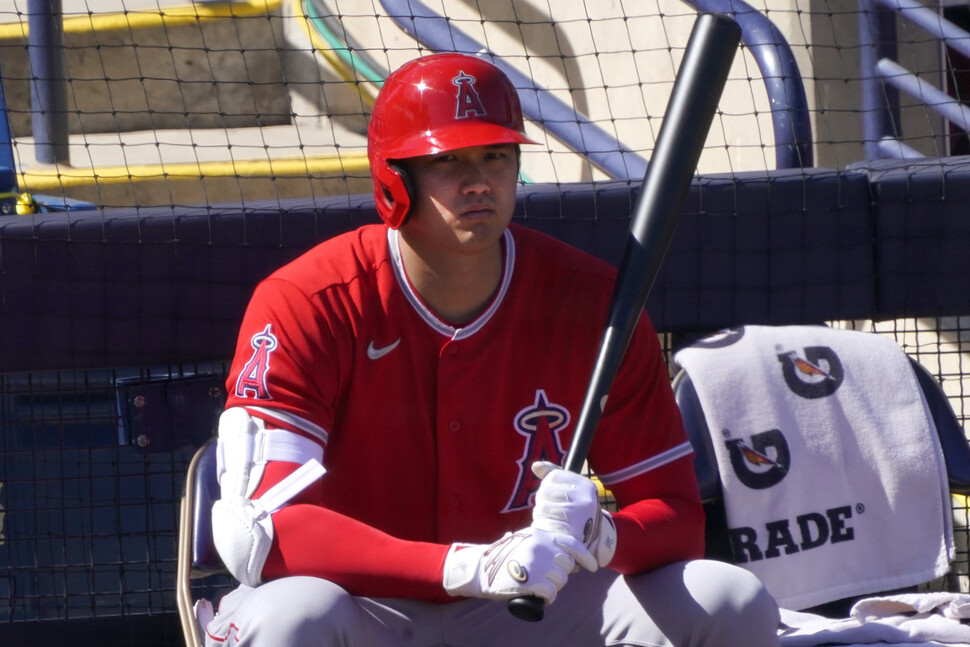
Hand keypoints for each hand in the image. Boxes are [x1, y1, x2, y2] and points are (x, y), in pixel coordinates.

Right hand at [443, 527, 595, 603]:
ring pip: (560, 581)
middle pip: (566, 565)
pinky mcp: (529, 581)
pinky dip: (546, 598)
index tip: (593, 567)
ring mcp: (534, 563)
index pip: (571, 543)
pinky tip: (536, 595)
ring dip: (552, 587)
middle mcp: (539, 546)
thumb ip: (547, 545)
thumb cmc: (506, 557)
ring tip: (536, 585)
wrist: (481, 569)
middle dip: (560, 574)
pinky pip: (550, 594)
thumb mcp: (526, 541)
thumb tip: (573, 562)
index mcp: (540, 535)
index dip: (585, 556)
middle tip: (544, 577)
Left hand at [531, 461, 616, 569]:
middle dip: (543, 501)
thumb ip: (554, 475)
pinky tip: (551, 528)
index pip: (554, 476)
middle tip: (551, 510)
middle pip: (546, 491)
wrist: (595, 539)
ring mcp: (577, 514)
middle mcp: (584, 498)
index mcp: (586, 486)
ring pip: (542, 507)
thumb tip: (536, 466)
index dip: (548, 485)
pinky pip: (545, 522)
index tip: (553, 495)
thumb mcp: (574, 490)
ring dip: (541, 514)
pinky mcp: (568, 530)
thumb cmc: (578, 510)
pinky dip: (543, 525)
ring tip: (552, 519)